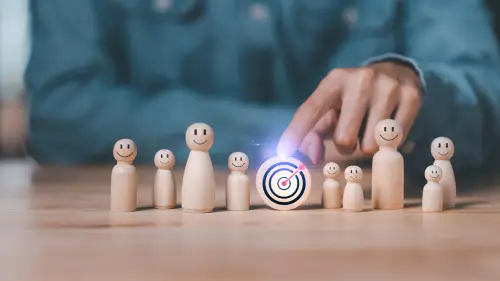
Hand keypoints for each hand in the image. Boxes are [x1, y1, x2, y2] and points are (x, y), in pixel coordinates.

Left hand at [276, 62, 422, 163]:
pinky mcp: (411, 96)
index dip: (294, 134)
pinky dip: (388, 142)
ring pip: (369, 145)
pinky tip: (388, 125)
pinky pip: (395, 141)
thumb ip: (314, 134)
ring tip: (369, 127)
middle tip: (351, 134)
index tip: (282, 154)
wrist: (395, 73)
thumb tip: (313, 158)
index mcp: (334, 80)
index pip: (309, 110)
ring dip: (366, 146)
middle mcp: (360, 79)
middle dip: (345, 146)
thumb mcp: (331, 109)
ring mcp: (388, 87)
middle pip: (343, 139)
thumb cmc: (353, 99)